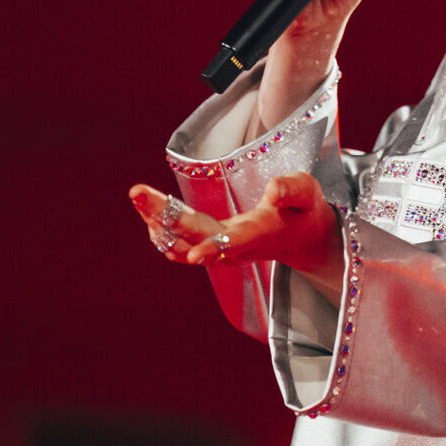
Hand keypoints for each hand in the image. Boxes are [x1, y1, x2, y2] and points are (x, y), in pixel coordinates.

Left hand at [129, 175, 345, 299]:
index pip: (237, 241)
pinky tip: (149, 215)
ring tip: (137, 196)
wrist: (302, 239)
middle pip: (194, 237)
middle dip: (164, 216)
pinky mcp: (211, 249)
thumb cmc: (304, 211)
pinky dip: (162, 234)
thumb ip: (293, 190)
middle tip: (137, 192)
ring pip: (180, 245)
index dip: (215, 247)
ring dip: (155, 222)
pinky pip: (179, 249)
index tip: (195, 255)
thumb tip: (273, 191)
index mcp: (262, 233)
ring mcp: (220, 251)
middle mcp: (236, 247)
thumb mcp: (308, 194)